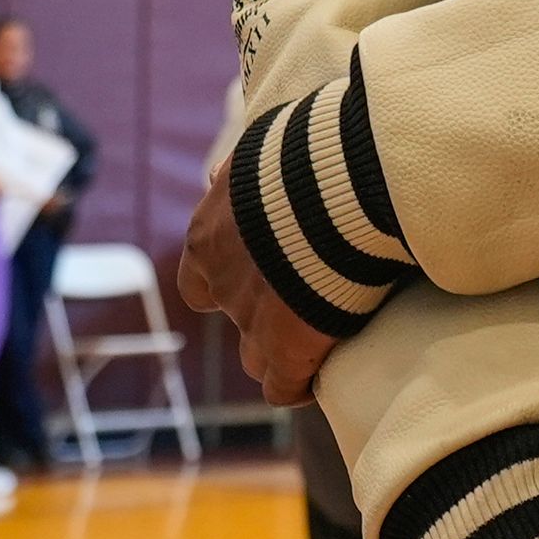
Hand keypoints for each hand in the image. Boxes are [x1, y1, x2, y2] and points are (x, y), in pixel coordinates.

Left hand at [177, 174, 334, 404]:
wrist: (338, 181)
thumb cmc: (309, 152)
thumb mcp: (264, 151)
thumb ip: (246, 172)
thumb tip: (224, 173)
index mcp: (209, 236)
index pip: (200, 281)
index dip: (230, 281)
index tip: (266, 276)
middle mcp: (223, 283)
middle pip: (232, 317)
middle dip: (261, 313)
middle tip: (305, 298)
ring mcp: (254, 320)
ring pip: (255, 358)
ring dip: (280, 350)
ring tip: (320, 337)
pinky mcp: (290, 346)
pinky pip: (285, 387)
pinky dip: (300, 384)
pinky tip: (321, 378)